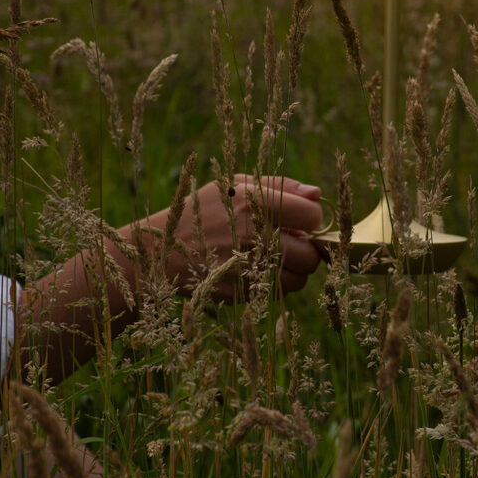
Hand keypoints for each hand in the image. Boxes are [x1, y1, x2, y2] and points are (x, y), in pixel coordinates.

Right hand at [160, 174, 323, 300]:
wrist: (159, 250)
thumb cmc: (201, 212)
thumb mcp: (234, 186)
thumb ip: (280, 185)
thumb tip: (317, 194)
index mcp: (255, 202)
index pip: (313, 216)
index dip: (311, 220)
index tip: (300, 221)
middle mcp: (253, 235)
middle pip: (310, 254)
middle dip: (305, 250)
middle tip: (289, 244)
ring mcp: (246, 267)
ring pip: (298, 280)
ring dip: (291, 270)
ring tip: (271, 257)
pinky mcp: (240, 292)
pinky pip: (276, 292)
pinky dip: (272, 283)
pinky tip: (253, 269)